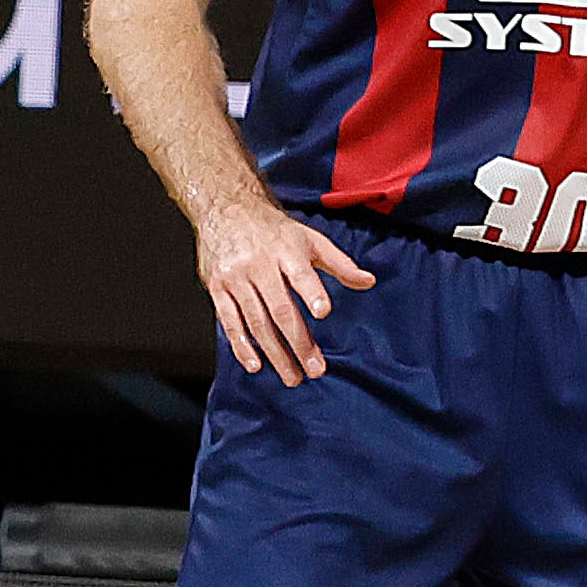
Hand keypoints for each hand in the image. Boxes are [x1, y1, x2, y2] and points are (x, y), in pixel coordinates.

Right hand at [196, 193, 372, 390]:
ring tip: (292, 376)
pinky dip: (241, 345)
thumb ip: (340, 263)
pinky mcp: (217, 289)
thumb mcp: (311, 240)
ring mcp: (236, 279)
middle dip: (298, 342)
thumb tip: (369, 282)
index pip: (301, 274)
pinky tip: (255, 364)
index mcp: (287, 252)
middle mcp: (260, 266)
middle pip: (280, 309)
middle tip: (315, 369)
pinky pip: (229, 322)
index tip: (322, 311)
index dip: (311, 292)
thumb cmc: (275, 231)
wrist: (226, 210)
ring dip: (274, 353)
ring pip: (256, 322)